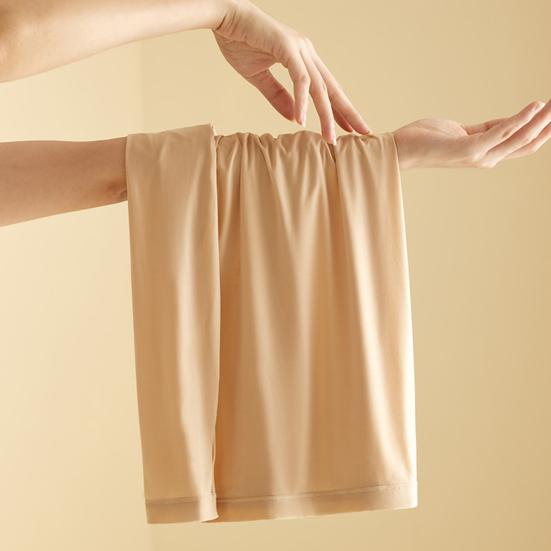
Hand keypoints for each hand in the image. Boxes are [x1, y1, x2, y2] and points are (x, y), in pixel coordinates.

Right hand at [212, 0, 371, 143]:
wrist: (224, 18)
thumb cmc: (240, 43)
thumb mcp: (259, 78)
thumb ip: (277, 97)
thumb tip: (294, 119)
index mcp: (303, 59)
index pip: (326, 89)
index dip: (339, 110)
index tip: (348, 129)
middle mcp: (307, 53)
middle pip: (332, 89)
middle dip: (348, 112)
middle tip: (363, 132)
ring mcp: (299, 49)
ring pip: (319, 88)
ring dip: (326, 115)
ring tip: (330, 139)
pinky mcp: (287, 47)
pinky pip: (299, 79)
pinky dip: (302, 100)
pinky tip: (303, 120)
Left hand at [392, 99, 550, 169]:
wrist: (399, 148)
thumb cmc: (427, 139)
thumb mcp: (462, 131)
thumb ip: (487, 128)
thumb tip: (511, 120)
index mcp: (485, 155)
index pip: (522, 144)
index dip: (542, 128)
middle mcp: (485, 159)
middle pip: (527, 144)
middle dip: (548, 125)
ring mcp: (477, 156)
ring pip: (519, 139)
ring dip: (540, 121)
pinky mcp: (467, 149)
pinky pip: (501, 133)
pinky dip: (519, 119)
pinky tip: (533, 106)